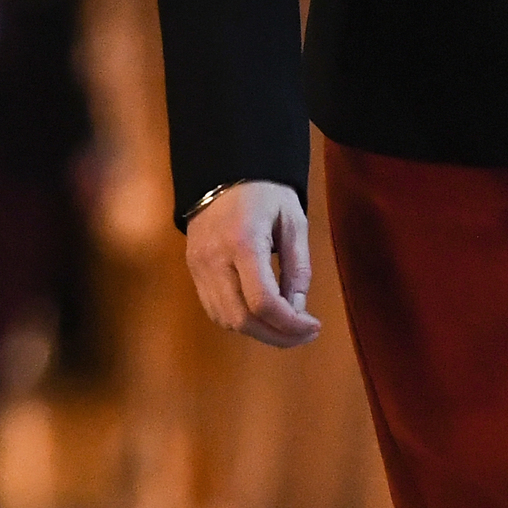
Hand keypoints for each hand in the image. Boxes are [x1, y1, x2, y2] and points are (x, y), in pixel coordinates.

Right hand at [184, 181, 322, 348]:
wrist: (222, 171)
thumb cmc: (264, 192)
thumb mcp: (293, 221)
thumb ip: (297, 266)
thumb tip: (297, 309)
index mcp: (243, 242)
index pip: (263, 301)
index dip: (290, 324)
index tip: (314, 326)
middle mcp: (215, 260)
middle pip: (242, 320)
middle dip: (277, 336)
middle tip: (303, 334)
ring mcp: (199, 267)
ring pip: (225, 320)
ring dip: (259, 332)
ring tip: (285, 326)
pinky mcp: (193, 270)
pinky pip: (214, 310)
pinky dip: (239, 321)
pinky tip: (261, 316)